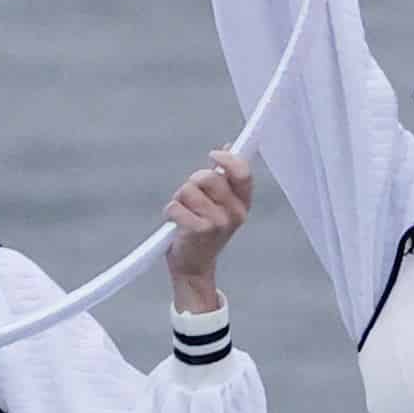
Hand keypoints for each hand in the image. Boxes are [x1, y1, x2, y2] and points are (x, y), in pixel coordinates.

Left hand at [162, 148, 252, 305]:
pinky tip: (175, 224)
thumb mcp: (218, 203)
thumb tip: (226, 147)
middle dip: (194, 181)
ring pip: (189, 190)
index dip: (228, 159)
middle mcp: (236, 213)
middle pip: (210, 177)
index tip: (213, 155)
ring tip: (184, 213)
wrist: (193, 265)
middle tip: (190, 197)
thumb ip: (223, 178)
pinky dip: (170, 212)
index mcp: (243, 203)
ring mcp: (220, 223)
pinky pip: (176, 206)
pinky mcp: (201, 231)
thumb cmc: (203, 231)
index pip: (243, 172)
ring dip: (180, 199)